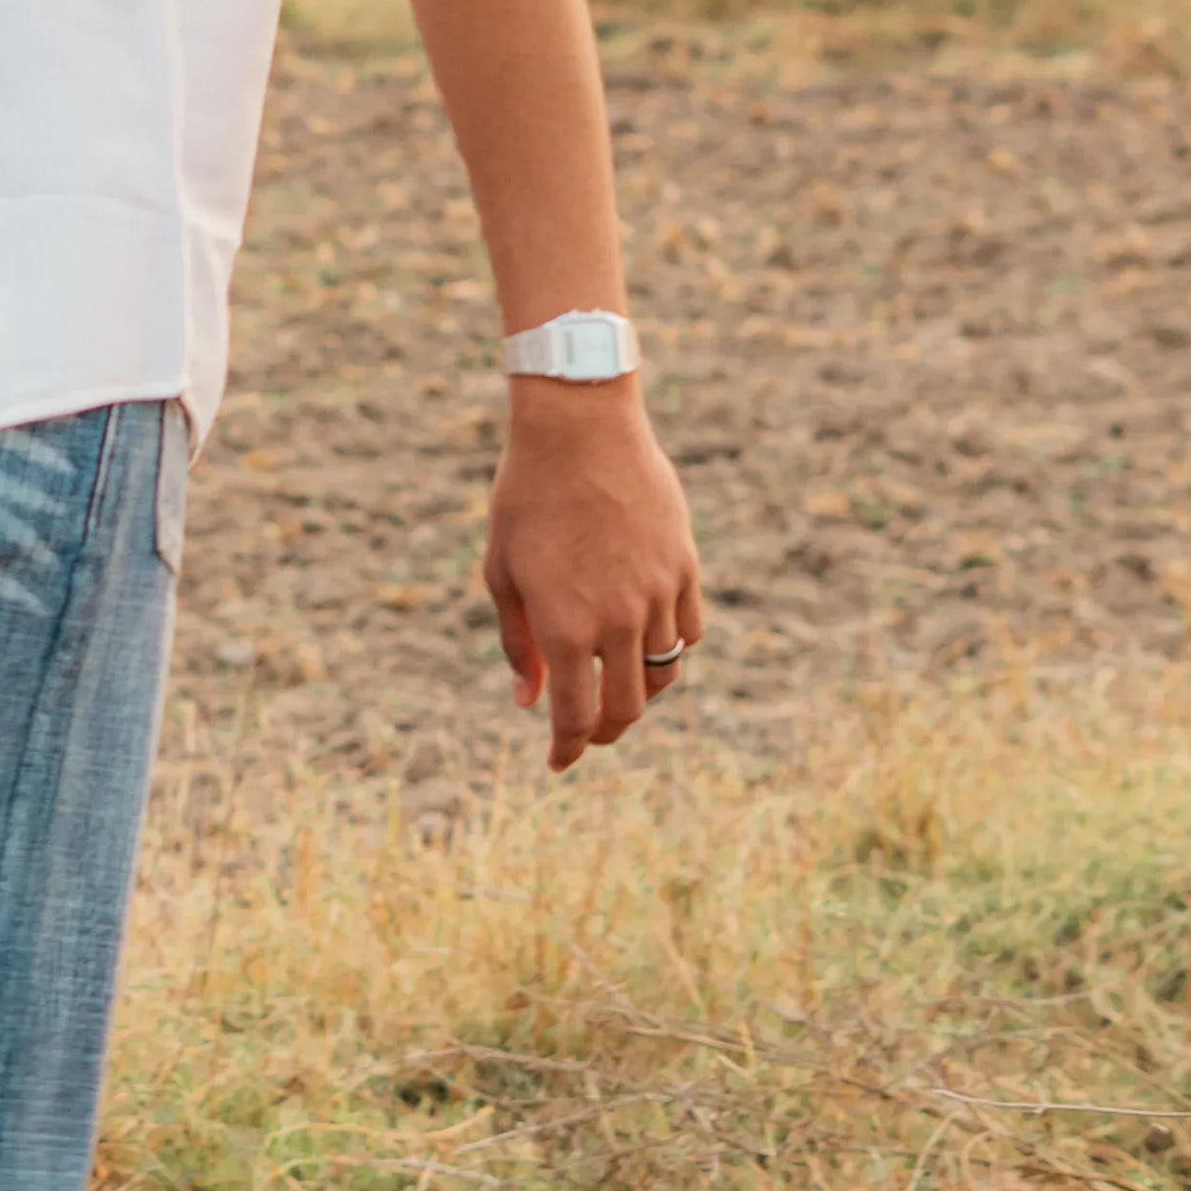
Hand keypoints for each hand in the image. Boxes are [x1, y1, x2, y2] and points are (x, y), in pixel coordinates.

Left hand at [483, 382, 702, 773]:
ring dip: (639, 694)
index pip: (575, 717)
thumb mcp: (502, 572)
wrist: (579, 428)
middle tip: (588, 734)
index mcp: (564, 626)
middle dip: (604, 733)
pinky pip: (689, 630)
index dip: (567, 748)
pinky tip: (645, 641)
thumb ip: (517, 642)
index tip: (558, 761)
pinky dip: (670, 647)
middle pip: (625, 709)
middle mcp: (616, 620)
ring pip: (663, 674)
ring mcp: (658, 594)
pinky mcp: (685, 567)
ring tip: (615, 688)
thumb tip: (526, 701)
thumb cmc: (526, 497)